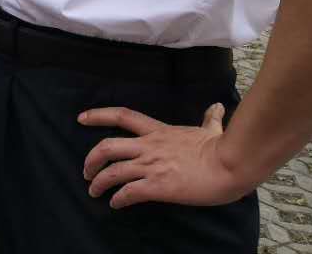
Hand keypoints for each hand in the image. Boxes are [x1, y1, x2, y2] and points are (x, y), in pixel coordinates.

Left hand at [79, 104, 254, 207]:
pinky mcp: (158, 186)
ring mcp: (151, 166)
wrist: (230, 164)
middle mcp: (149, 146)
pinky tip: (115, 204)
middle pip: (107, 147)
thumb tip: (217, 107)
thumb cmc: (222, 148)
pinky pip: (129, 192)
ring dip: (99, 182)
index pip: (122, 116)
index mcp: (158, 131)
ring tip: (94, 191)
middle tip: (86, 171)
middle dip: (91, 159)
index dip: (98, 115)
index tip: (81, 118)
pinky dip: (118, 198)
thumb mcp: (210, 130)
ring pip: (112, 171)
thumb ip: (209, 119)